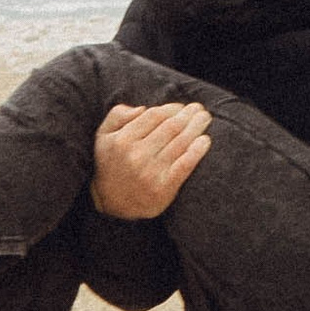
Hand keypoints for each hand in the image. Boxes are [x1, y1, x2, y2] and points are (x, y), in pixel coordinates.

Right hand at [92, 98, 211, 217]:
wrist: (113, 203)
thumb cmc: (112, 163)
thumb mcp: (103, 136)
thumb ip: (117, 115)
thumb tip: (143, 108)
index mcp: (123, 140)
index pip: (155, 115)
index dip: (171, 108)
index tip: (180, 107)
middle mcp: (136, 155)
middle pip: (171, 127)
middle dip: (188, 114)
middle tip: (198, 108)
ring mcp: (151, 172)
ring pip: (181, 142)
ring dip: (196, 127)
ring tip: (205, 118)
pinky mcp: (164, 188)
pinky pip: (185, 164)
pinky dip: (197, 151)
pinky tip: (205, 141)